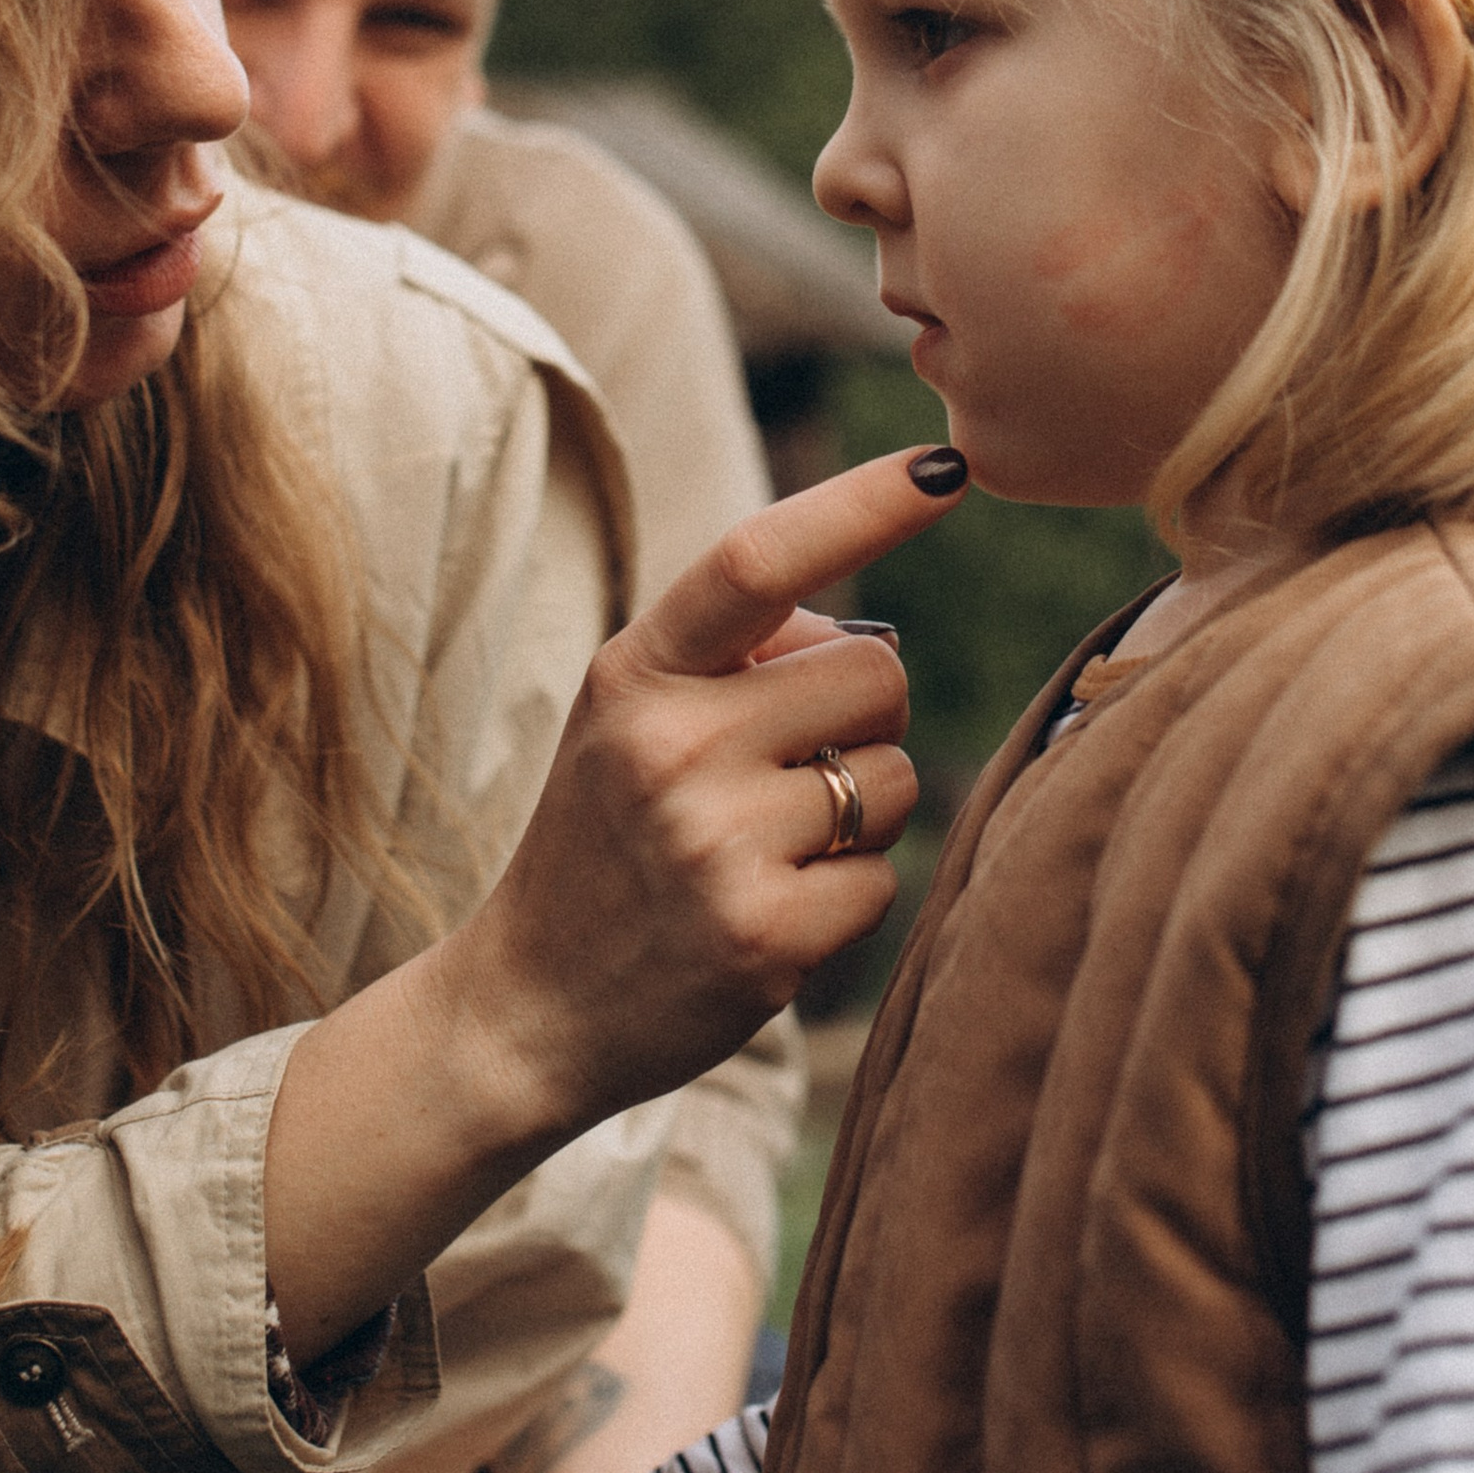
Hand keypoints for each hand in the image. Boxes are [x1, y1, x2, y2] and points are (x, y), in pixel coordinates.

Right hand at [263, 445, 965, 1370]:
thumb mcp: (630, 716)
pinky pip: (883, 879)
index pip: (759, 558)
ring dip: (861, 814)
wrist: (529, 1005)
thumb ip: (733, 655)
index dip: (862, 505)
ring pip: (894, 778)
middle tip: (787, 773)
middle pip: (877, 676)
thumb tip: (864, 635)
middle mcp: (670, 744)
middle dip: (864, 719)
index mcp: (637, 670)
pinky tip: (770, 915)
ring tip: (766, 850)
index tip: (944, 467)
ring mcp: (715, 842)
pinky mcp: (763, 935)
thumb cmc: (607, 838)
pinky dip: (848, 898)